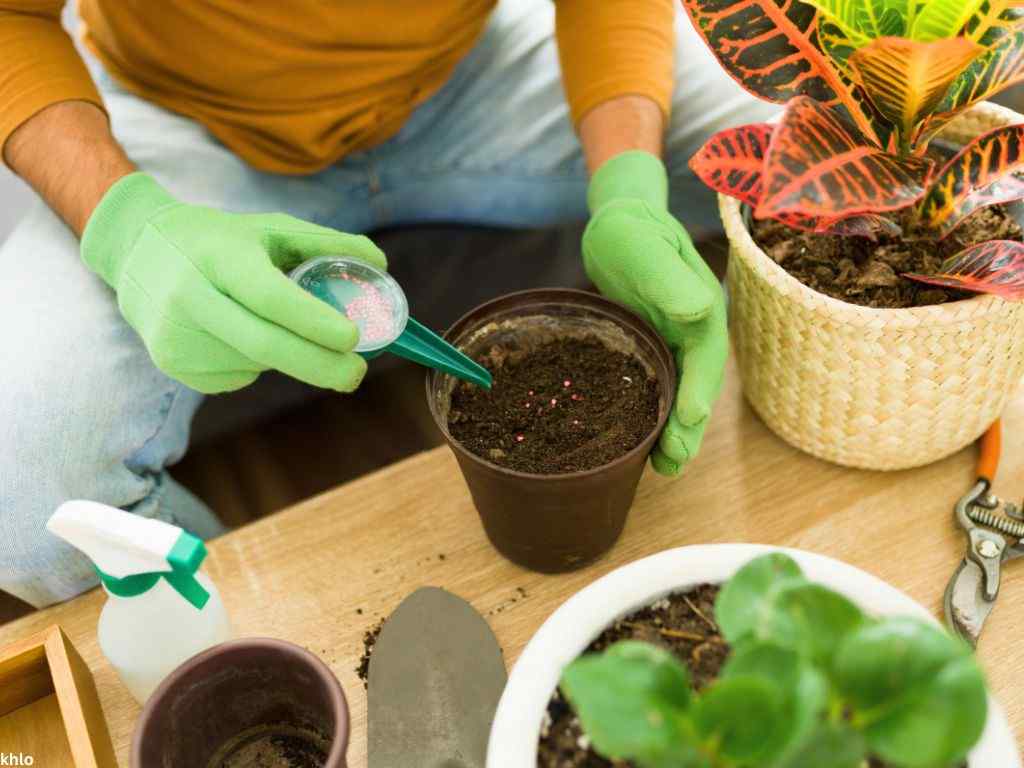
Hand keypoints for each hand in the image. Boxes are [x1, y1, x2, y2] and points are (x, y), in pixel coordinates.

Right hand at [81, 172, 385, 392]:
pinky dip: (255, 364)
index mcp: (218, 254)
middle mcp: (189, 295)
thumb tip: (381, 265)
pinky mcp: (171, 362)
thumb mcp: (270, 228)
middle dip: (319, 365)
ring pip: (255, 364)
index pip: (269, 296)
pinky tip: (235, 334)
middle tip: (356, 373)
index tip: (354, 337)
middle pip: (263, 344)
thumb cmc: (221, 240)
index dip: (312, 321)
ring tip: (271, 324)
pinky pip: (235, 377)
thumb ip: (326, 244)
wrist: (137, 251)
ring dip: (285, 355)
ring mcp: (175, 334)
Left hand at [582, 151, 726, 475]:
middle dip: (689, 425)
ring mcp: (677, 343)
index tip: (691, 417)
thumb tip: (697, 310)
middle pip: (697, 384)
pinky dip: (656, 417)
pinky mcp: (656, 350)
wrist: (621, 225)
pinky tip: (644, 448)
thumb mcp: (646, 248)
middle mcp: (695, 330)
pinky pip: (661, 389)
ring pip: (681, 393)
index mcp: (700, 308)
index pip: (705, 355)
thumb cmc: (632, 232)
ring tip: (666, 469)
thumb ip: (669, 280)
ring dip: (677, 431)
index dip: (699, 387)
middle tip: (674, 461)